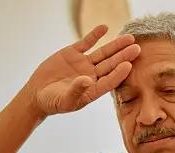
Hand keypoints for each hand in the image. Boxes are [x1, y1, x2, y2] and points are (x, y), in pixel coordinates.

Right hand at [23, 25, 139, 117]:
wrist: (37, 94)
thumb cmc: (52, 102)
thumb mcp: (64, 100)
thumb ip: (77, 91)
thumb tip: (87, 80)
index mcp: (93, 90)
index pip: (110, 81)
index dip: (119, 73)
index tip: (128, 65)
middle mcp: (92, 76)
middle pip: (111, 65)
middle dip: (124, 56)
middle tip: (137, 48)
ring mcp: (84, 64)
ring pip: (103, 53)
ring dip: (116, 45)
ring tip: (129, 38)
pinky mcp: (73, 54)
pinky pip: (86, 42)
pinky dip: (95, 35)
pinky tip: (105, 28)